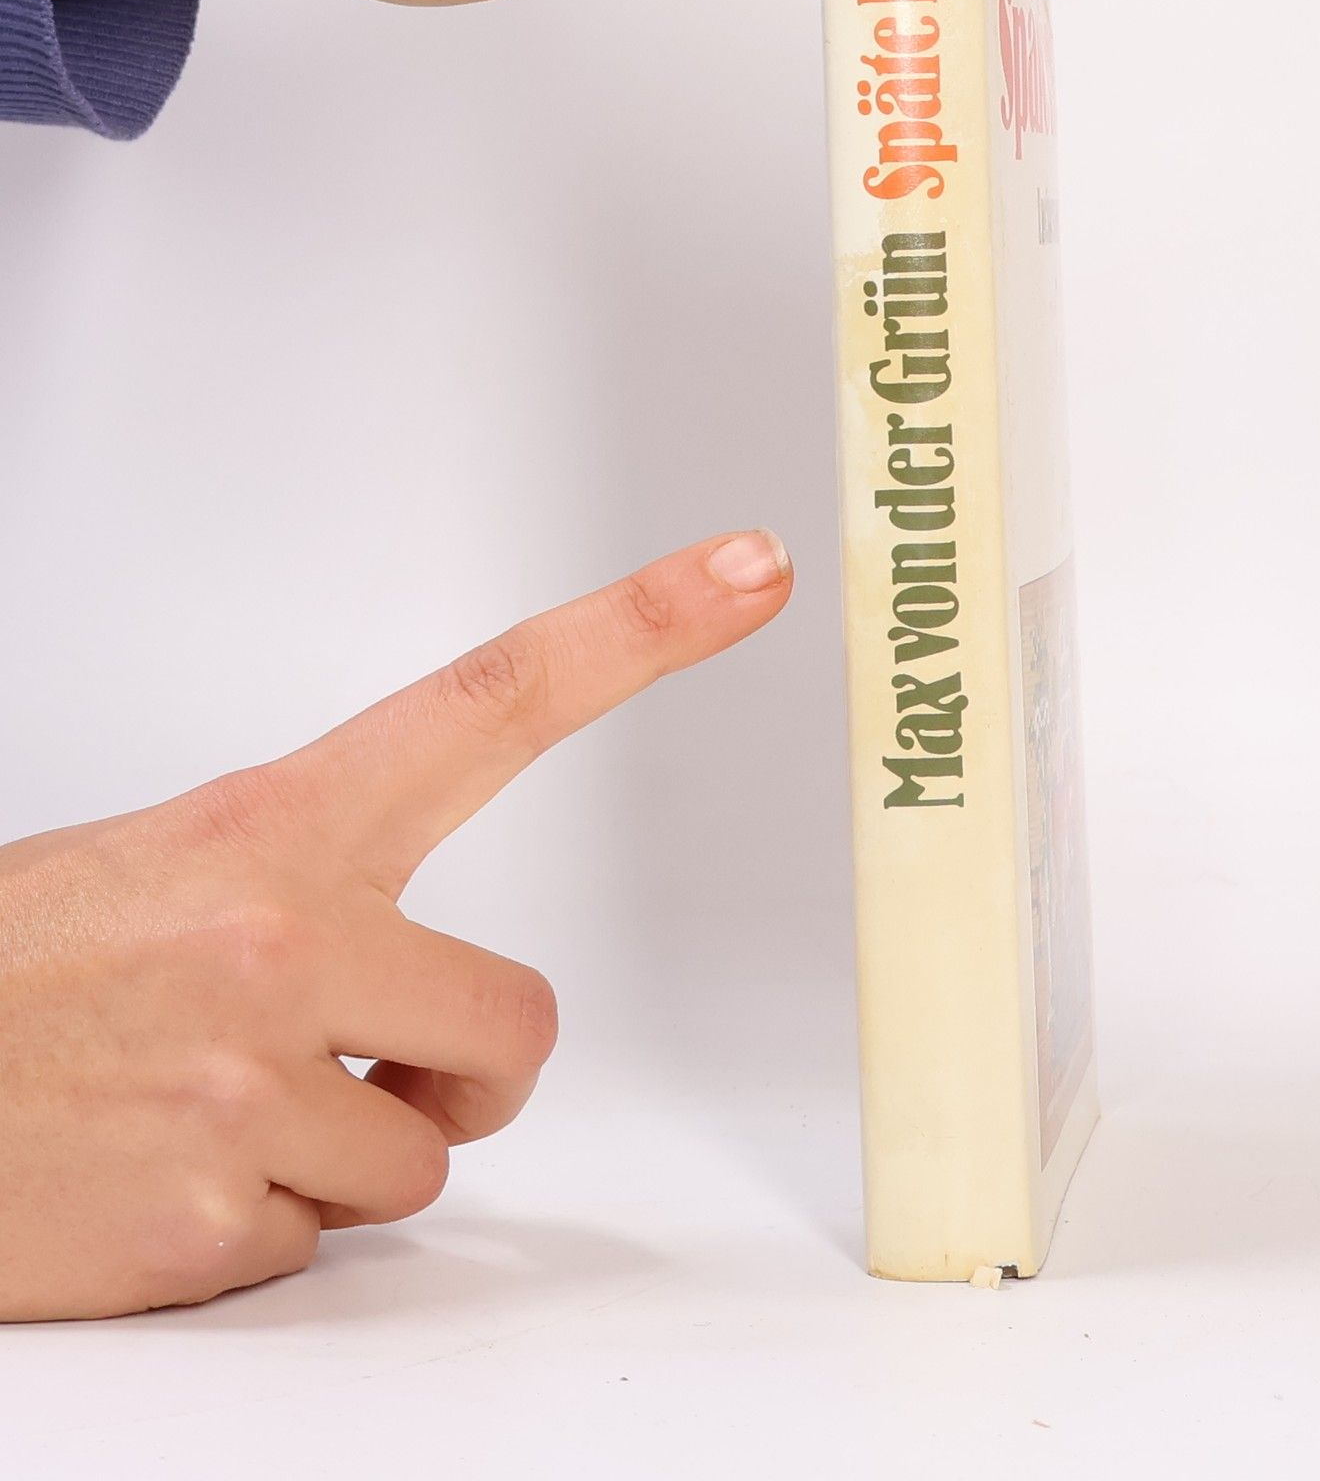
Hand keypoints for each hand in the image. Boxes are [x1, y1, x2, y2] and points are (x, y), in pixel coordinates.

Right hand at [0, 528, 791, 1320]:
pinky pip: (320, 1243)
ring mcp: (249, 1087)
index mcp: (276, 827)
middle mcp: (284, 940)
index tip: (753, 567)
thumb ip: (312, 902)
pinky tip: (150, 1180)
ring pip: (420, 1161)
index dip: (645, 627)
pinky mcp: (206, 1221)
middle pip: (519, 1028)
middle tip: (369, 1071)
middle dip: (465, 1072)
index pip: (496, 698)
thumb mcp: (155, 874)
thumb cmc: (11, 974)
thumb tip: (425, 1004)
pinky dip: (256, 1231)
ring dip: (338, 1155)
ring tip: (196, 1113)